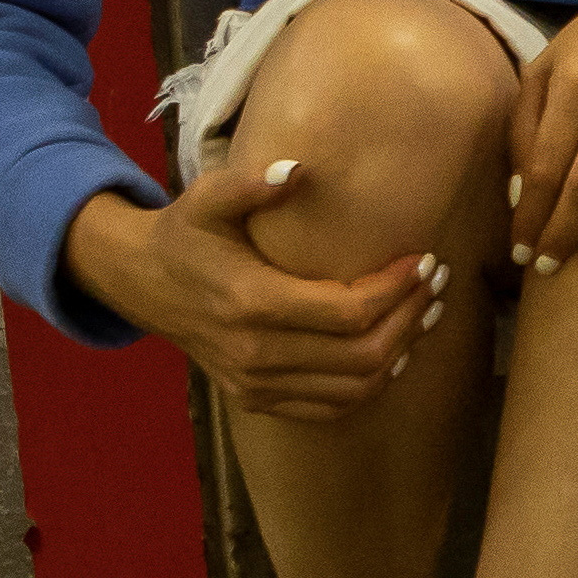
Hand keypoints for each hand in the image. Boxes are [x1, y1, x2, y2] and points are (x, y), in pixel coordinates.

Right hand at [65, 168, 435, 421]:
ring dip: (401, 351)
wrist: (140, 282)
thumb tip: (298, 169)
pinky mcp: (256, 399)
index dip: (397, 289)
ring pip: (355, 387)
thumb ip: (252, 183)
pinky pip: (330, 408)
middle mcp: (255, 353)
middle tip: (437, 282)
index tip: (425, 259)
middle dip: (412, 318)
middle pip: (362, 354)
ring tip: (427, 312)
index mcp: (250, 303)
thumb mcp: (207, 198)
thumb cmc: (184, 234)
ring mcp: (255, 383)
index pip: (349, 310)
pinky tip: (395, 351)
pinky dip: (371, 385)